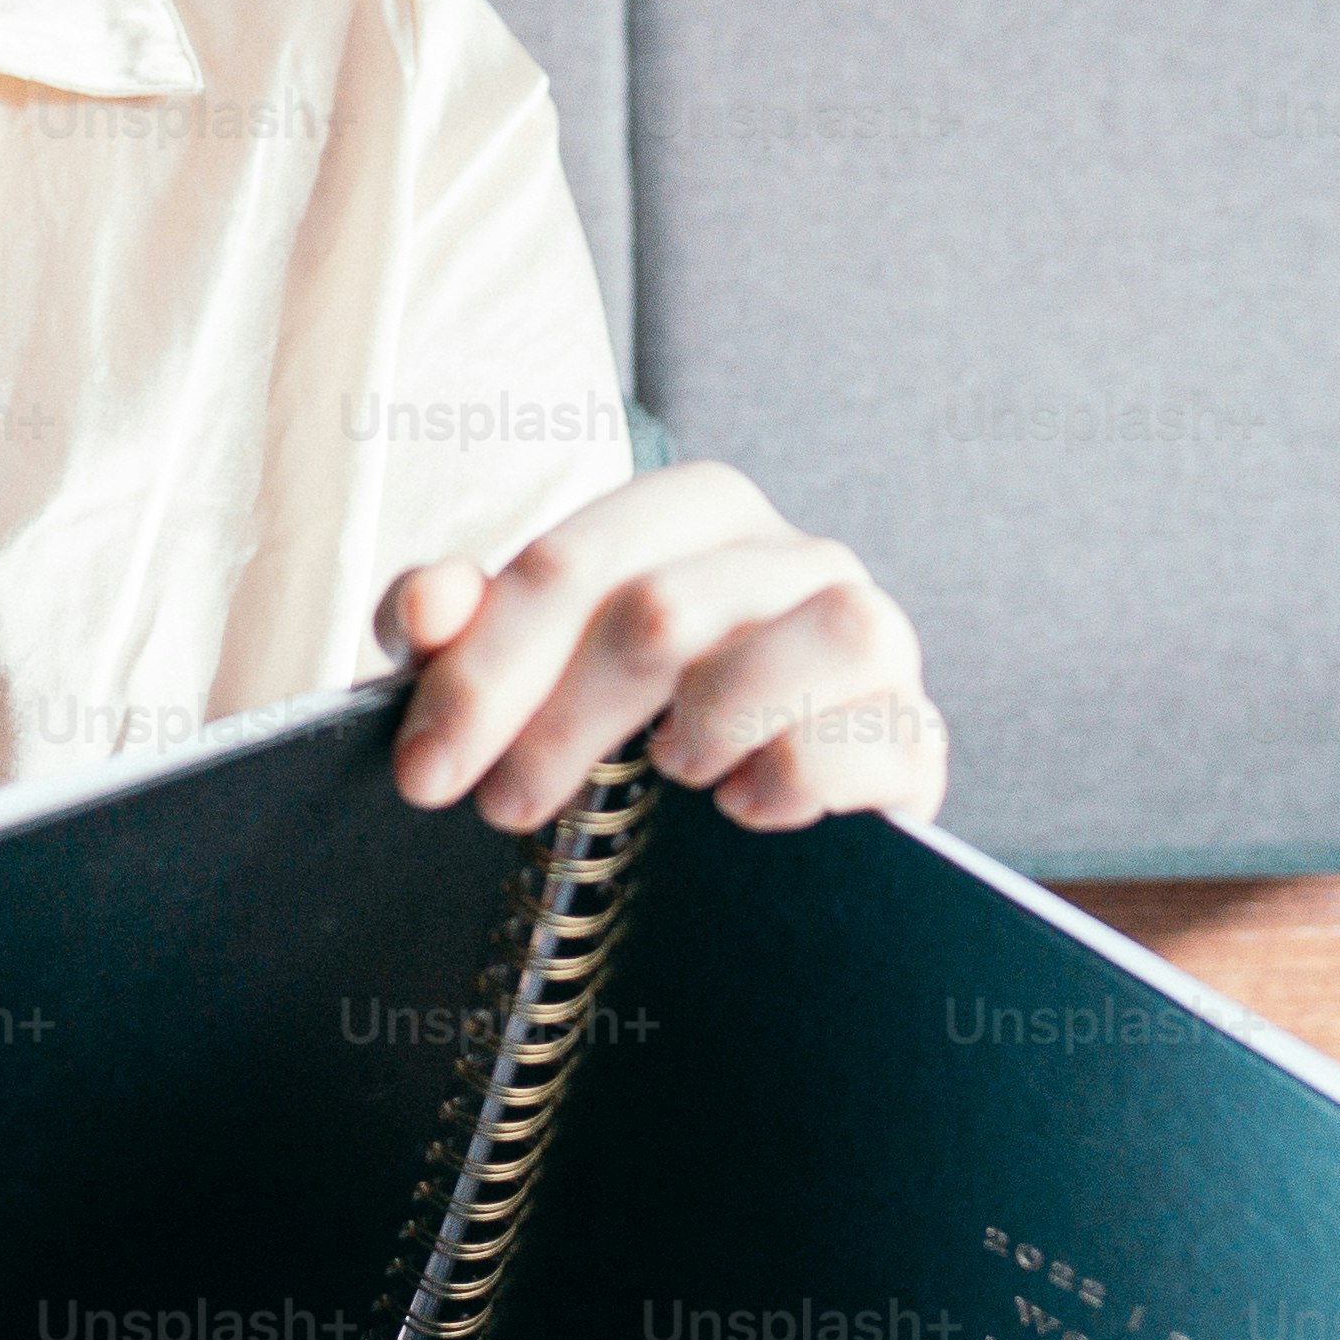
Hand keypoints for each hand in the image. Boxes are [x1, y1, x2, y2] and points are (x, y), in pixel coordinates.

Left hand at [381, 458, 944, 837]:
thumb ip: (461, 628)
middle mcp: (793, 555)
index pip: (571, 564)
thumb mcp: (529, 672)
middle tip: (504, 807)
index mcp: (695, 512)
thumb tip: (423, 605)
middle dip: (559, 724)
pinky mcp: (915, 734)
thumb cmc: (636, 727)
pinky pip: (858, 741)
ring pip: (770, 656)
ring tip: (660, 777)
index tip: (424, 770)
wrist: (773, 826)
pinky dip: (785, 779)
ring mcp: (872, 637)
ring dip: (697, 727)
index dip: (482, 670)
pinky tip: (742, 809)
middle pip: (656, 613)